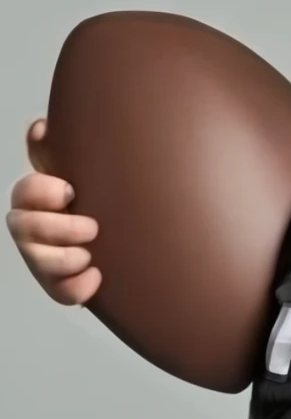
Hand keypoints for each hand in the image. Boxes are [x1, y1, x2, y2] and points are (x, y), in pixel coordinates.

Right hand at [6, 118, 100, 303]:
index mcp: (44, 198)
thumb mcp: (94, 175)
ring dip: (63, 258)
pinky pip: (59, 292)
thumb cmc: (109, 203)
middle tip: (92, 228)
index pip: (27, 191)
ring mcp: (46, 258)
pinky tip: (96, 279)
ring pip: (36, 261)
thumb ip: (67, 152)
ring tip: (91, 257)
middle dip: (56, 228)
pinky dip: (76, 288)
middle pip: (23, 226)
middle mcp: (38, 228)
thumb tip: (40, 127)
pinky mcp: (63, 285)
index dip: (42, 191)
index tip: (70, 191)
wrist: (140, 243)